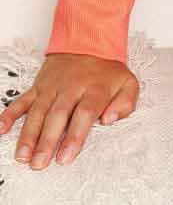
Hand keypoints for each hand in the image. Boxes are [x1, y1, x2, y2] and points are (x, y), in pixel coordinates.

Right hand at [0, 53, 139, 169]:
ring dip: (28, 134)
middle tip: (40, 163)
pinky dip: (10, 114)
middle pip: (57, 116)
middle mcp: (71, 88)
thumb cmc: (107, 70)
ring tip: (23, 156)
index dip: (75, 136)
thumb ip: (126, 103)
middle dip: (47, 141)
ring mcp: (52, 87)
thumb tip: (110, 119)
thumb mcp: (128, 83)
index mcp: (94, 89)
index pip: (84, 114)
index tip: (66, 156)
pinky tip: (2, 129)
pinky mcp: (38, 86)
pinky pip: (22, 100)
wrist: (89, 41)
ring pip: (38, 112)